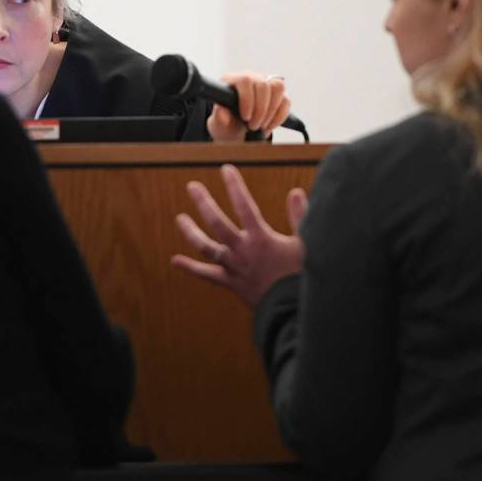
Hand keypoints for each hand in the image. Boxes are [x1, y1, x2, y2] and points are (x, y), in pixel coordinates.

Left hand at [172, 164, 306, 305]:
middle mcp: (243, 251)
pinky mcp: (231, 283)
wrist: (294, 311)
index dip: (234, 186)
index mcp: (262, 238)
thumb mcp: (307, 244)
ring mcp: (234, 267)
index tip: (225, 169)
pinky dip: (191, 267)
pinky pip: (208, 275)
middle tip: (192, 187)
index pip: (244, 206)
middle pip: (217, 223)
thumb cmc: (303, 276)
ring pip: (207, 247)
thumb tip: (296, 192)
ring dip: (191, 232)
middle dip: (204, 203)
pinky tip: (175, 260)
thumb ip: (300, 216)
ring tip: (179, 218)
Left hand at [206, 72, 290, 140]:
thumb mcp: (219, 124)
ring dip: (272, 111)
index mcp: (232, 80)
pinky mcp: (278, 94)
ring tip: (262, 126)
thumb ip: (219, 118)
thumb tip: (223, 112)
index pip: (245, 81)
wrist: (236, 131)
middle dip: (261, 109)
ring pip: (278, 87)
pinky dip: (280, 116)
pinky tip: (269, 126)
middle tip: (253, 126)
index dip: (247, 99)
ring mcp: (266, 83)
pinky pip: (286, 100)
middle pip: (263, 84)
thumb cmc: (226, 125)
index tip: (245, 117)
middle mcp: (251, 77)